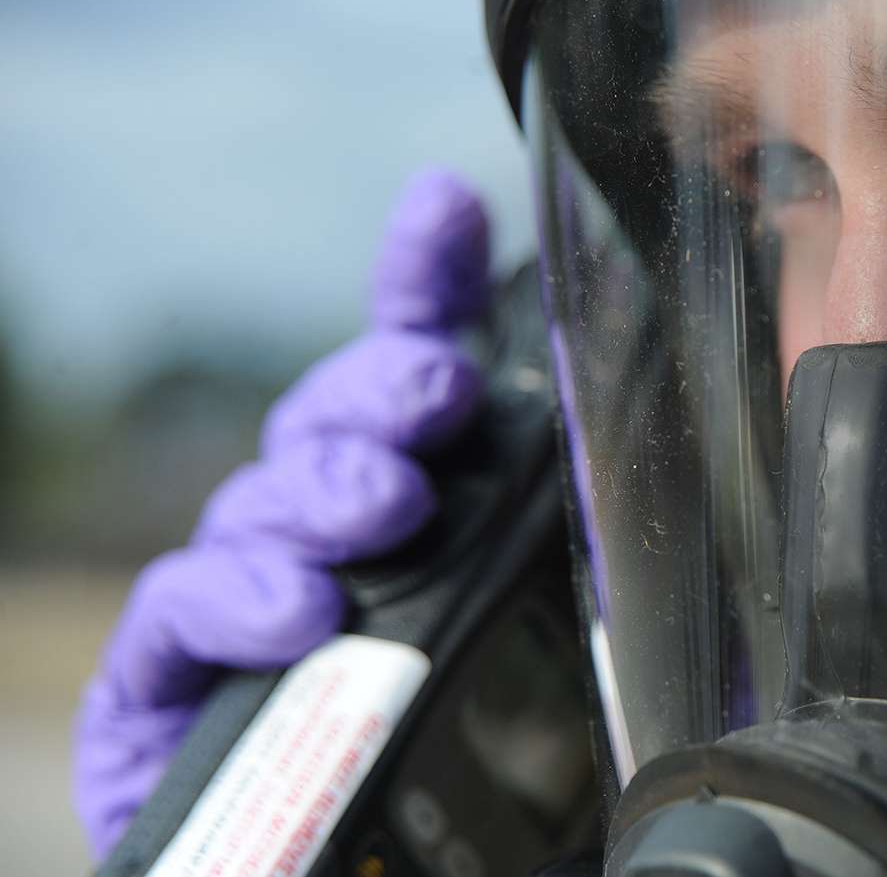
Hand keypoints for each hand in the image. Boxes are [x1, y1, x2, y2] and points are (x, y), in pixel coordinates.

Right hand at [71, 170, 492, 857]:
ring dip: (326, 493)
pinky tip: (298, 612)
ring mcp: (242, 600)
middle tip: (433, 404)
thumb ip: (555, 552)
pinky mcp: (164, 682)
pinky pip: (182, 609)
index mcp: (419, 512)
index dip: (422, 283)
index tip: (445, 211)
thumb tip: (627, 458)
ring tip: (382, 515)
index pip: (412, 374)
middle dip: (382, 394)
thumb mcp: (539, 648)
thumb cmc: (462, 770)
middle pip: (335, 422)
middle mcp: (326, 539)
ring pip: (262, 500)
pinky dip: (238, 598)